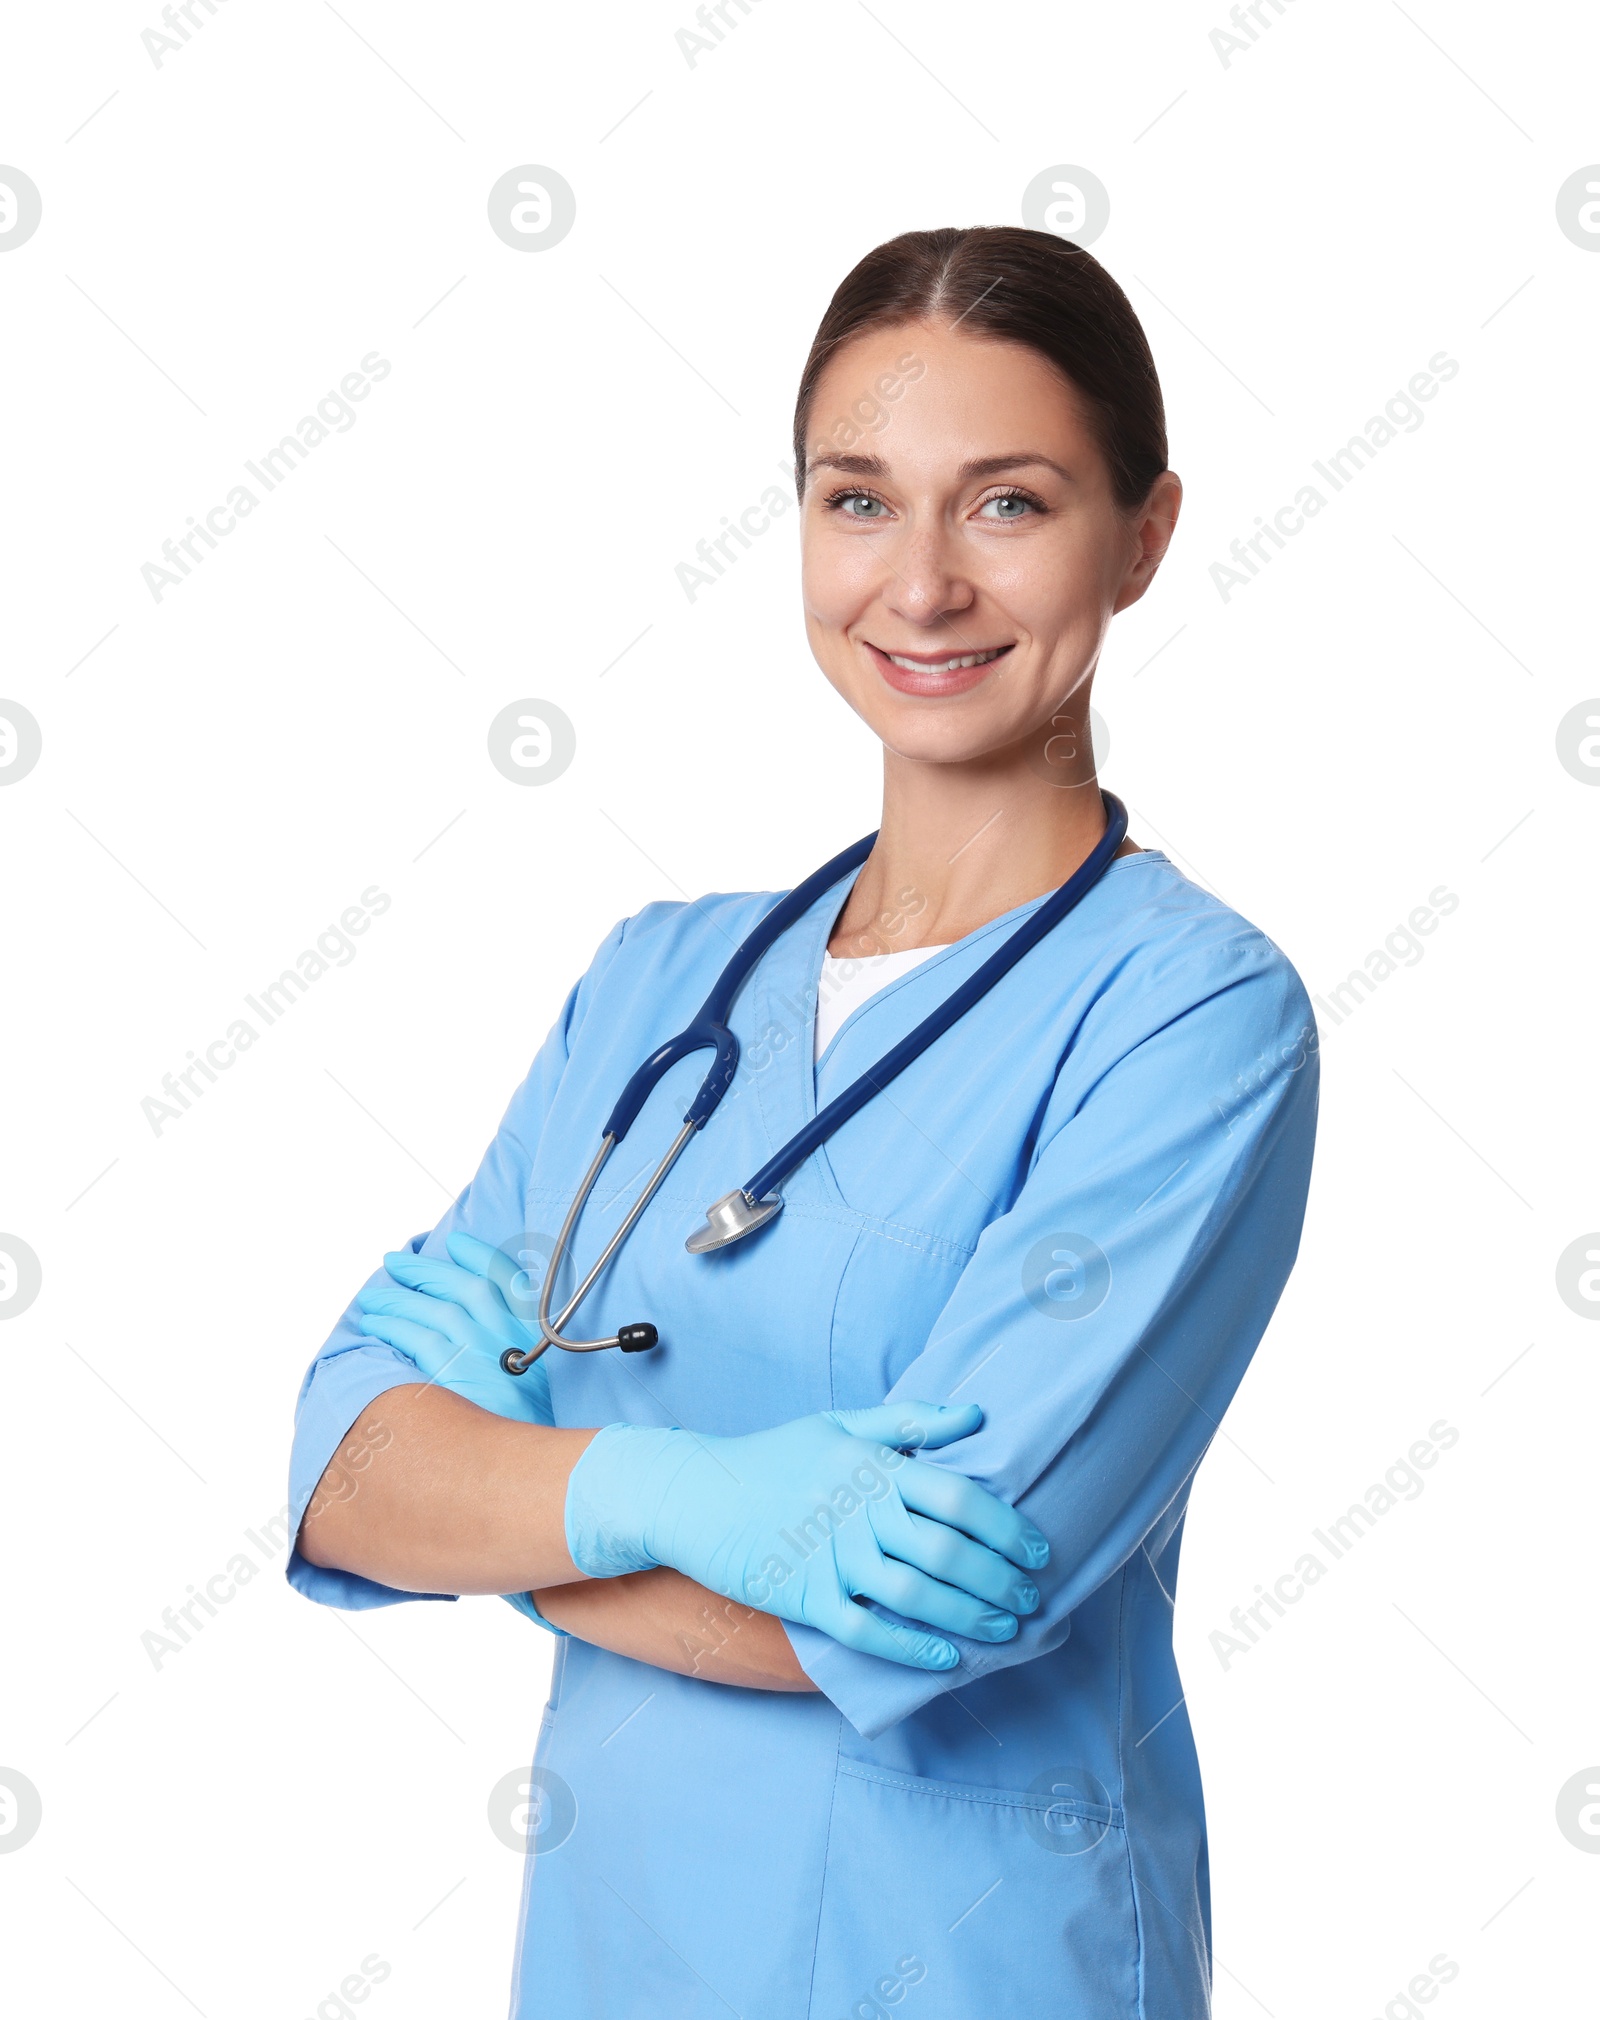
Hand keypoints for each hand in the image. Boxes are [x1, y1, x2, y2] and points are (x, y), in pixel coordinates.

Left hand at [353, 1232, 554, 1427]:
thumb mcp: (532, 1384)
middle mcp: (510, 1337)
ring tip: (373, 1298)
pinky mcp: (458, 1376)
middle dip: (425, 1270)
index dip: (479, 1255)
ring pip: (434, 1309)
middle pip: (463, 1287)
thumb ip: (508, 1352)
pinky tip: (376, 1326)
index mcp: (532, 1334)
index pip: (508, 1279)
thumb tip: (465, 1329)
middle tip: (395, 1263)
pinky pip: (417, 1339)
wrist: (533, 1475)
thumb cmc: (526, 1432)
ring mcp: (485, 1355)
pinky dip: (393, 1326)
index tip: (455, 1242)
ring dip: (398, 1299)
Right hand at [564, 1403, 1048, 1670]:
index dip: (1006, 1528)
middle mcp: (857, 1510)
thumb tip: (976, 1414)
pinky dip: (911, 1647)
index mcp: (872, 1466)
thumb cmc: (773, 1457)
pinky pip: (866, 1630)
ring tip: (1003, 1628)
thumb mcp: (838, 1424)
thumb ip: (908, 1420)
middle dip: (999, 1580)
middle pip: (946, 1552)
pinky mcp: (803, 1596)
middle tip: (1029, 1598)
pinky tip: (946, 1657)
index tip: (1037, 1550)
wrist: (695, 1494)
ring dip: (969, 1616)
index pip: (958, 1497)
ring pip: (915, 1595)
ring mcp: (830, 1555)